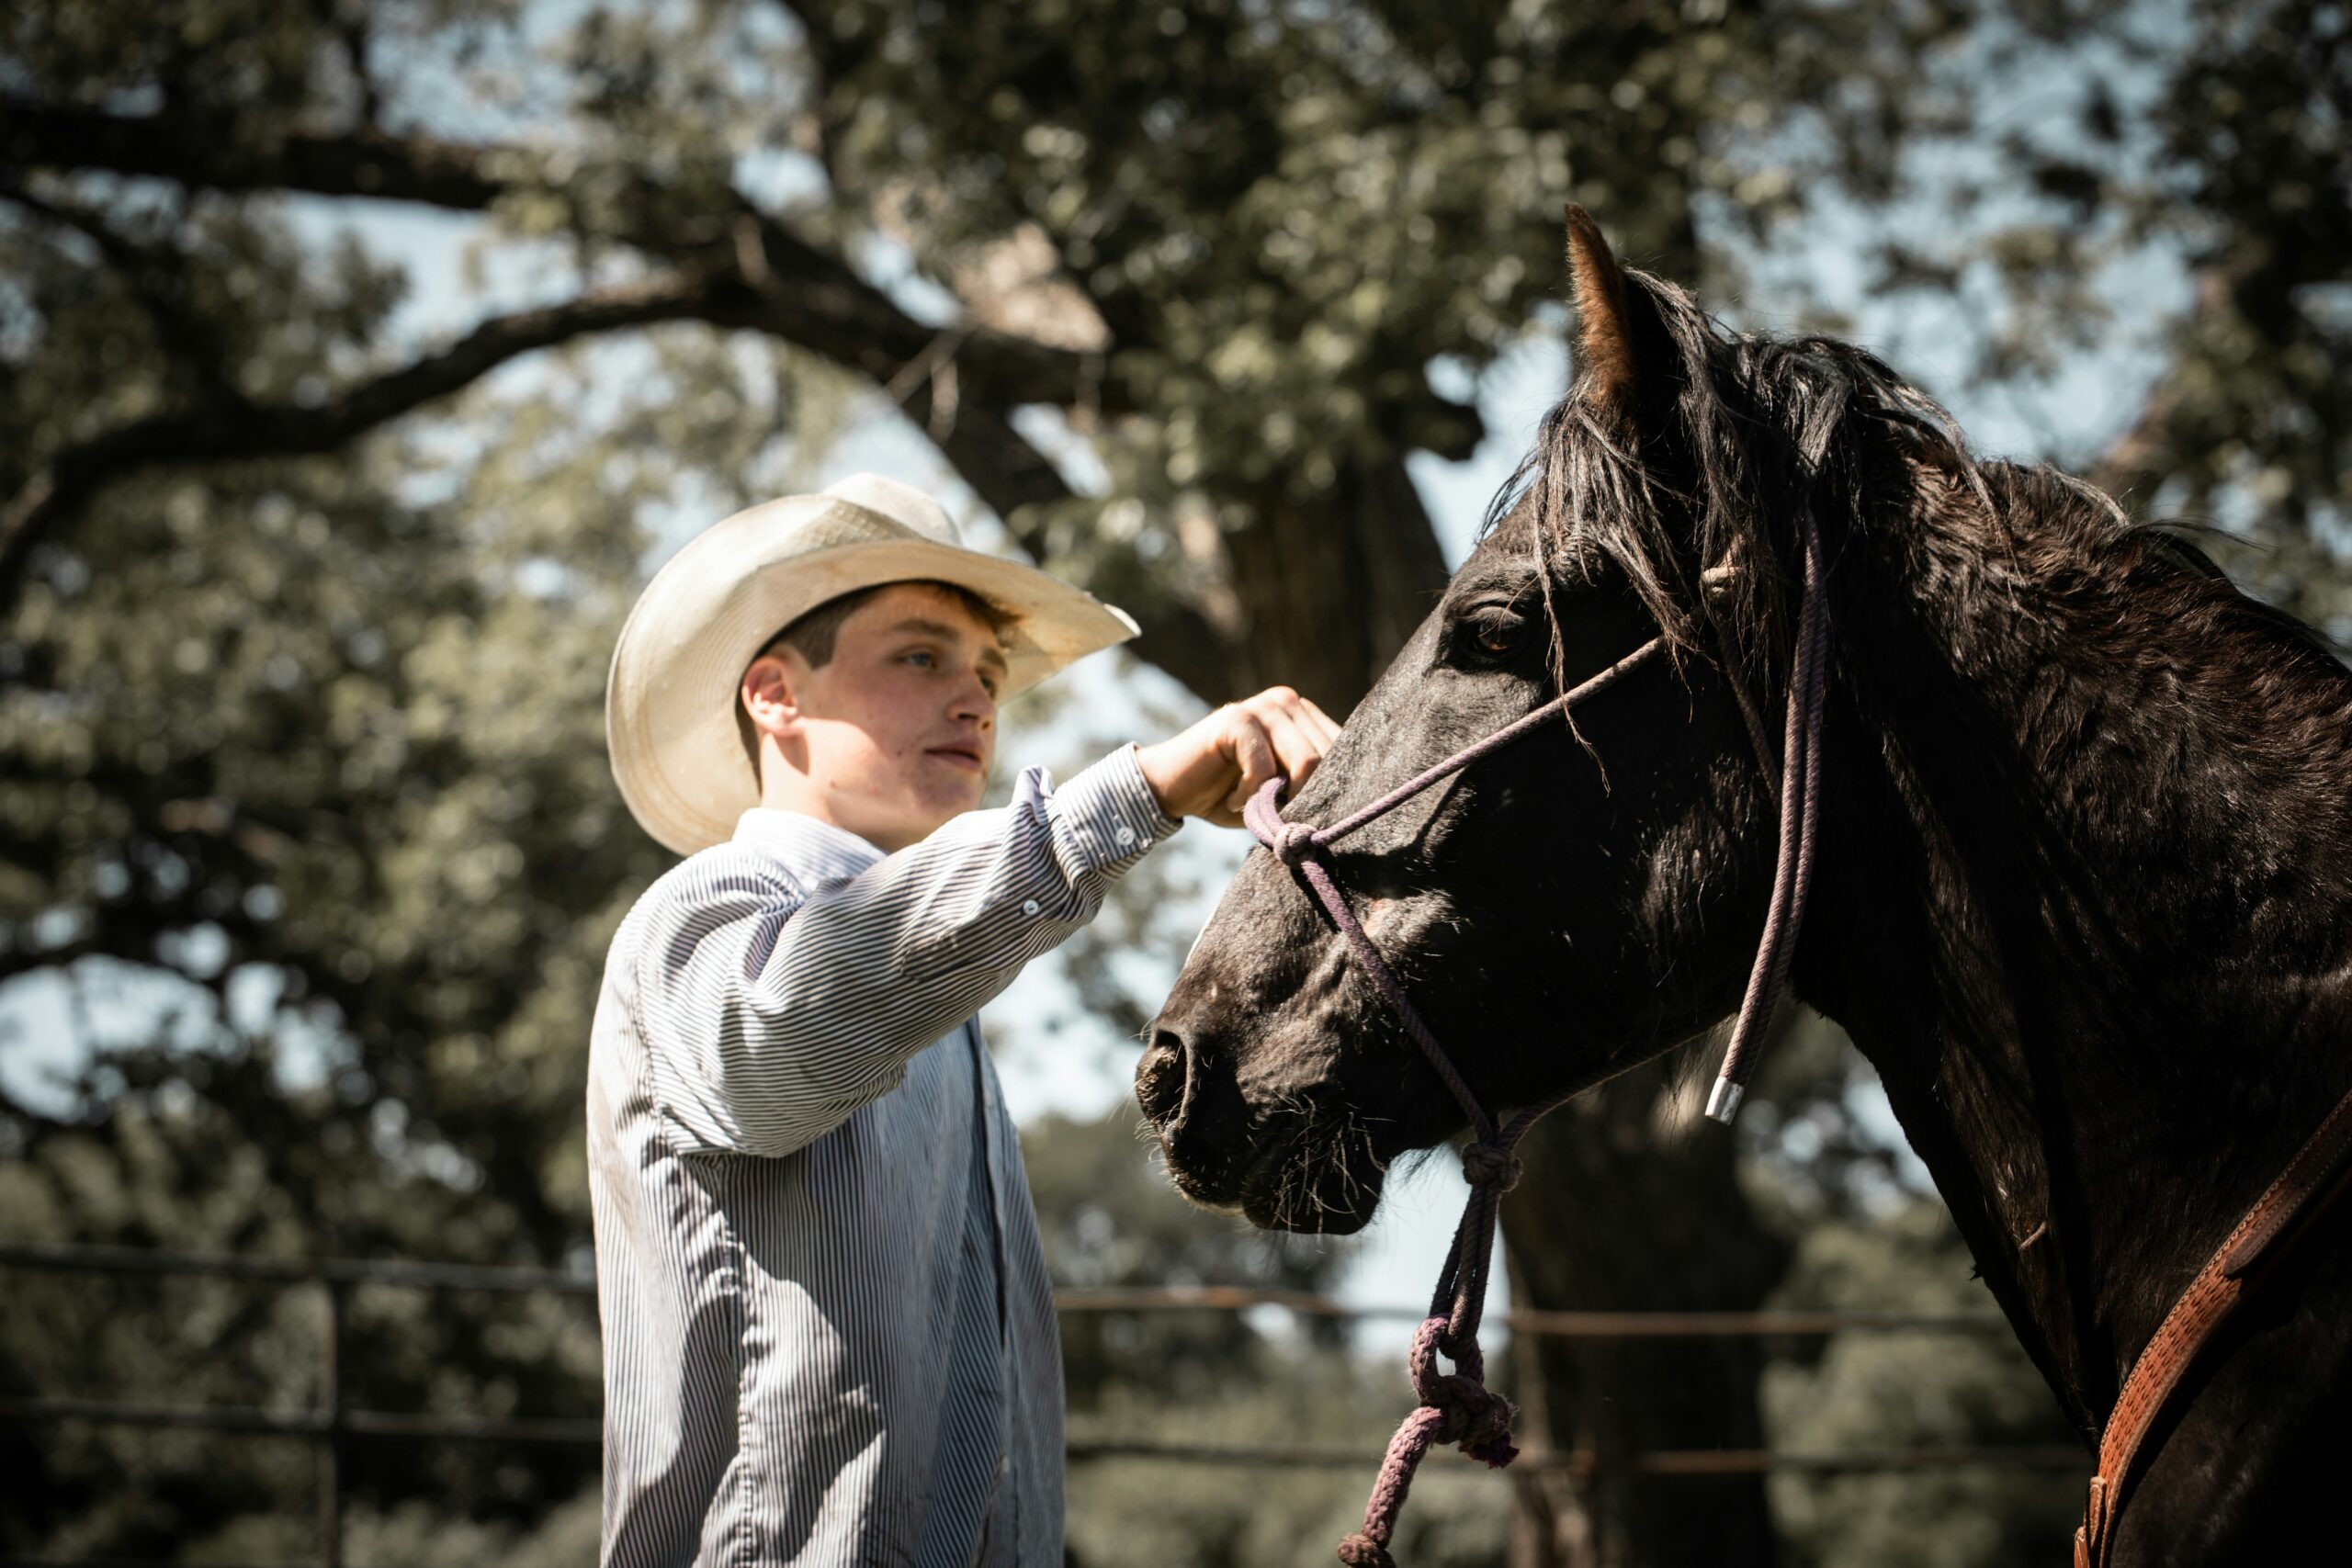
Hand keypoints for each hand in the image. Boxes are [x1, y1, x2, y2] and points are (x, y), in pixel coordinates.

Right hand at [1135, 686, 1342, 827]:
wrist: (1168, 788)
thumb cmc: (1227, 794)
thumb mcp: (1279, 792)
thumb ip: (1310, 787)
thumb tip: (1349, 808)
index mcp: (1303, 714)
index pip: (1345, 749)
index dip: (1333, 788)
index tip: (1309, 816)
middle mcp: (1288, 701)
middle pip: (1330, 757)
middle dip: (1307, 797)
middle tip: (1277, 818)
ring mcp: (1263, 706)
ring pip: (1306, 762)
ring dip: (1282, 799)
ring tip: (1254, 808)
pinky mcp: (1238, 719)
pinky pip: (1265, 768)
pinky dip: (1250, 797)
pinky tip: (1233, 800)